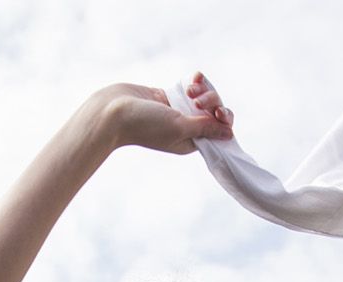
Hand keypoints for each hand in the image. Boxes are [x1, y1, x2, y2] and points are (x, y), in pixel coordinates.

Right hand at [98, 73, 233, 154]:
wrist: (113, 111)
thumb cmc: (145, 124)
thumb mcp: (180, 128)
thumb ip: (205, 128)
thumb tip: (229, 133)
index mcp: (191, 142)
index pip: (218, 131)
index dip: (223, 120)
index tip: (217, 113)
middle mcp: (186, 129)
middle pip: (213, 113)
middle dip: (212, 102)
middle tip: (199, 101)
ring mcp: (178, 112)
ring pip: (204, 99)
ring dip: (203, 91)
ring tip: (190, 90)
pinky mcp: (169, 98)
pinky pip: (191, 89)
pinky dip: (196, 83)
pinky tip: (194, 78)